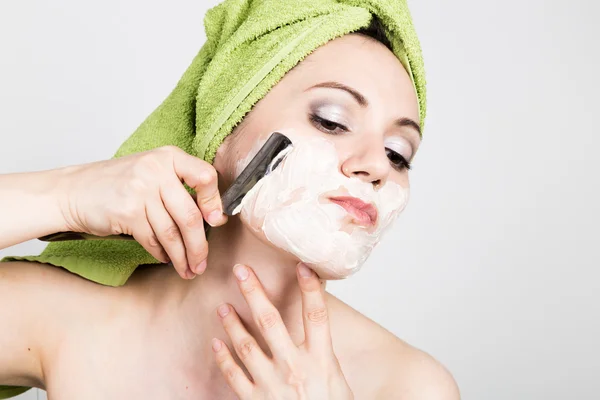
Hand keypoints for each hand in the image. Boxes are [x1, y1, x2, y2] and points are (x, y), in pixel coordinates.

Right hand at [58, 146, 226, 278]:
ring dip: (183, 256)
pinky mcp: (127, 212)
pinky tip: (167, 259)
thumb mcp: (151, 171)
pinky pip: (154, 240)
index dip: (215, 202)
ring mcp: (141, 191)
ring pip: (172, 232)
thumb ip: (180, 186)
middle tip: (203, 262)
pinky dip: (162, 254)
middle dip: (199, 246)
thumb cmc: (116, 183)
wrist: (72, 191)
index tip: (216, 221)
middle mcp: (156, 170)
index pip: (205, 176)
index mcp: (168, 157)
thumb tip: (213, 217)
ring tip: (188, 269)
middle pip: (190, 215)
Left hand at [212, 263, 353, 399]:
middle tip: (241, 270)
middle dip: (255, 292)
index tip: (303, 267)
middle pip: (272, 321)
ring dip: (233, 323)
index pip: (317, 316)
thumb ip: (323, 357)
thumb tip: (317, 332)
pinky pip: (235, 376)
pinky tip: (216, 344)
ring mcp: (272, 385)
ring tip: (223, 306)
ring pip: (247, 345)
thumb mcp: (338, 383)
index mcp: (321, 362)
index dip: (310, 289)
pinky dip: (224, 359)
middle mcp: (295, 368)